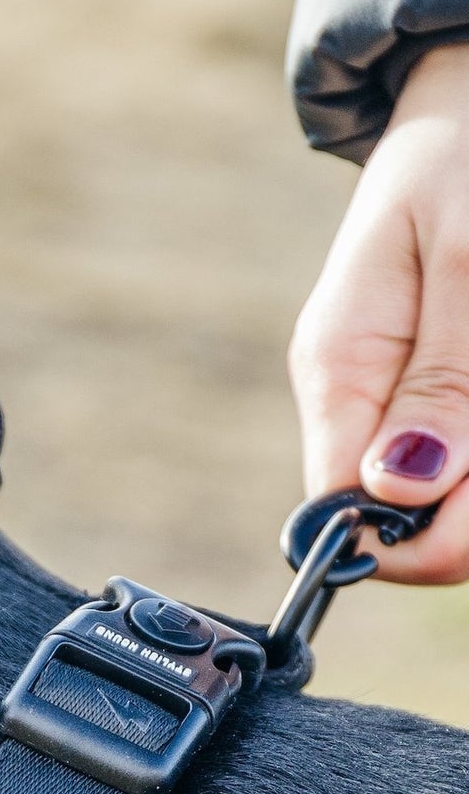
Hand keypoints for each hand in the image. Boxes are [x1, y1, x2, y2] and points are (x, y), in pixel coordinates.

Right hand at [290, 42, 468, 582]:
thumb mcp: (461, 257)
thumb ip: (440, 378)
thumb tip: (397, 490)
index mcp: (338, 365)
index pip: (345, 502)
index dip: (412, 536)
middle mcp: (367, 393)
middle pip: (409, 512)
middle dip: (467, 511)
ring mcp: (412, 387)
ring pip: (454, 487)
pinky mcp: (451, 379)